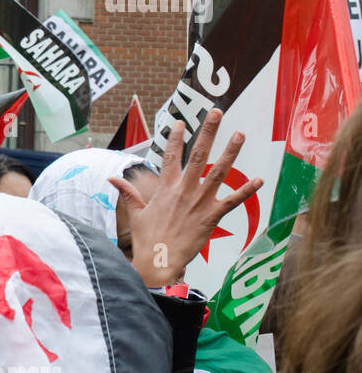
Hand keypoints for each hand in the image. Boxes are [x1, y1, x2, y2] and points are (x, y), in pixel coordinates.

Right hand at [110, 109, 262, 287]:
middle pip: (198, 155)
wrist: (158, 260)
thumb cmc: (147, 239)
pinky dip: (246, 191)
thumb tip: (112, 178)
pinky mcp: (211, 217)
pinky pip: (232, 201)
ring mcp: (199, 202)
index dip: (176, 138)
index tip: (182, 122)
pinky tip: (259, 180)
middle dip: (208, 132)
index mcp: (165, 188)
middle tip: (216, 113)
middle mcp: (184, 190)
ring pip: (218, 172)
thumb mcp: (136, 213)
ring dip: (231, 152)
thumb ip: (128, 193)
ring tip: (240, 134)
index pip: (171, 156)